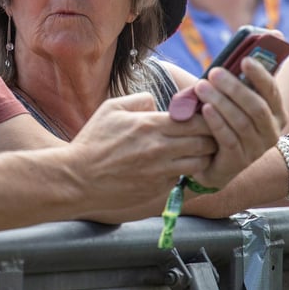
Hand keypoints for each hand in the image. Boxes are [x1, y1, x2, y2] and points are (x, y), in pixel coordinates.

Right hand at [70, 92, 216, 208]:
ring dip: (202, 157)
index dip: (206, 118)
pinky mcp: (158, 189)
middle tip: (207, 134)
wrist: (78, 179)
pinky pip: (183, 178)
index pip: (197, 120)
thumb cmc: (93, 142)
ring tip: (196, 152)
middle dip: (210, 137)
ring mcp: (160, 171)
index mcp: (151, 124)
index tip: (203, 116)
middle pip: (205, 141)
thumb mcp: (111, 109)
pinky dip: (185, 173)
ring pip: (200, 162)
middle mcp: (160, 148)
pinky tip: (178, 167)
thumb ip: (140, 100)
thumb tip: (157, 102)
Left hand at [170, 57, 285, 188]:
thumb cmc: (226, 120)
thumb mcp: (236, 99)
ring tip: (202, 87)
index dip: (259, 74)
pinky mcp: (238, 161)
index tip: (244, 59)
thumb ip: (245, 77)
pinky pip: (229, 139)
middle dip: (234, 88)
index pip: (272, 90)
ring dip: (221, 102)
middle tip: (213, 72)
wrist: (213, 160)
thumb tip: (267, 39)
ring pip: (241, 122)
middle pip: (256, 107)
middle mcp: (271, 131)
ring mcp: (256, 149)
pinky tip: (205, 109)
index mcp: (276, 112)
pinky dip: (217, 122)